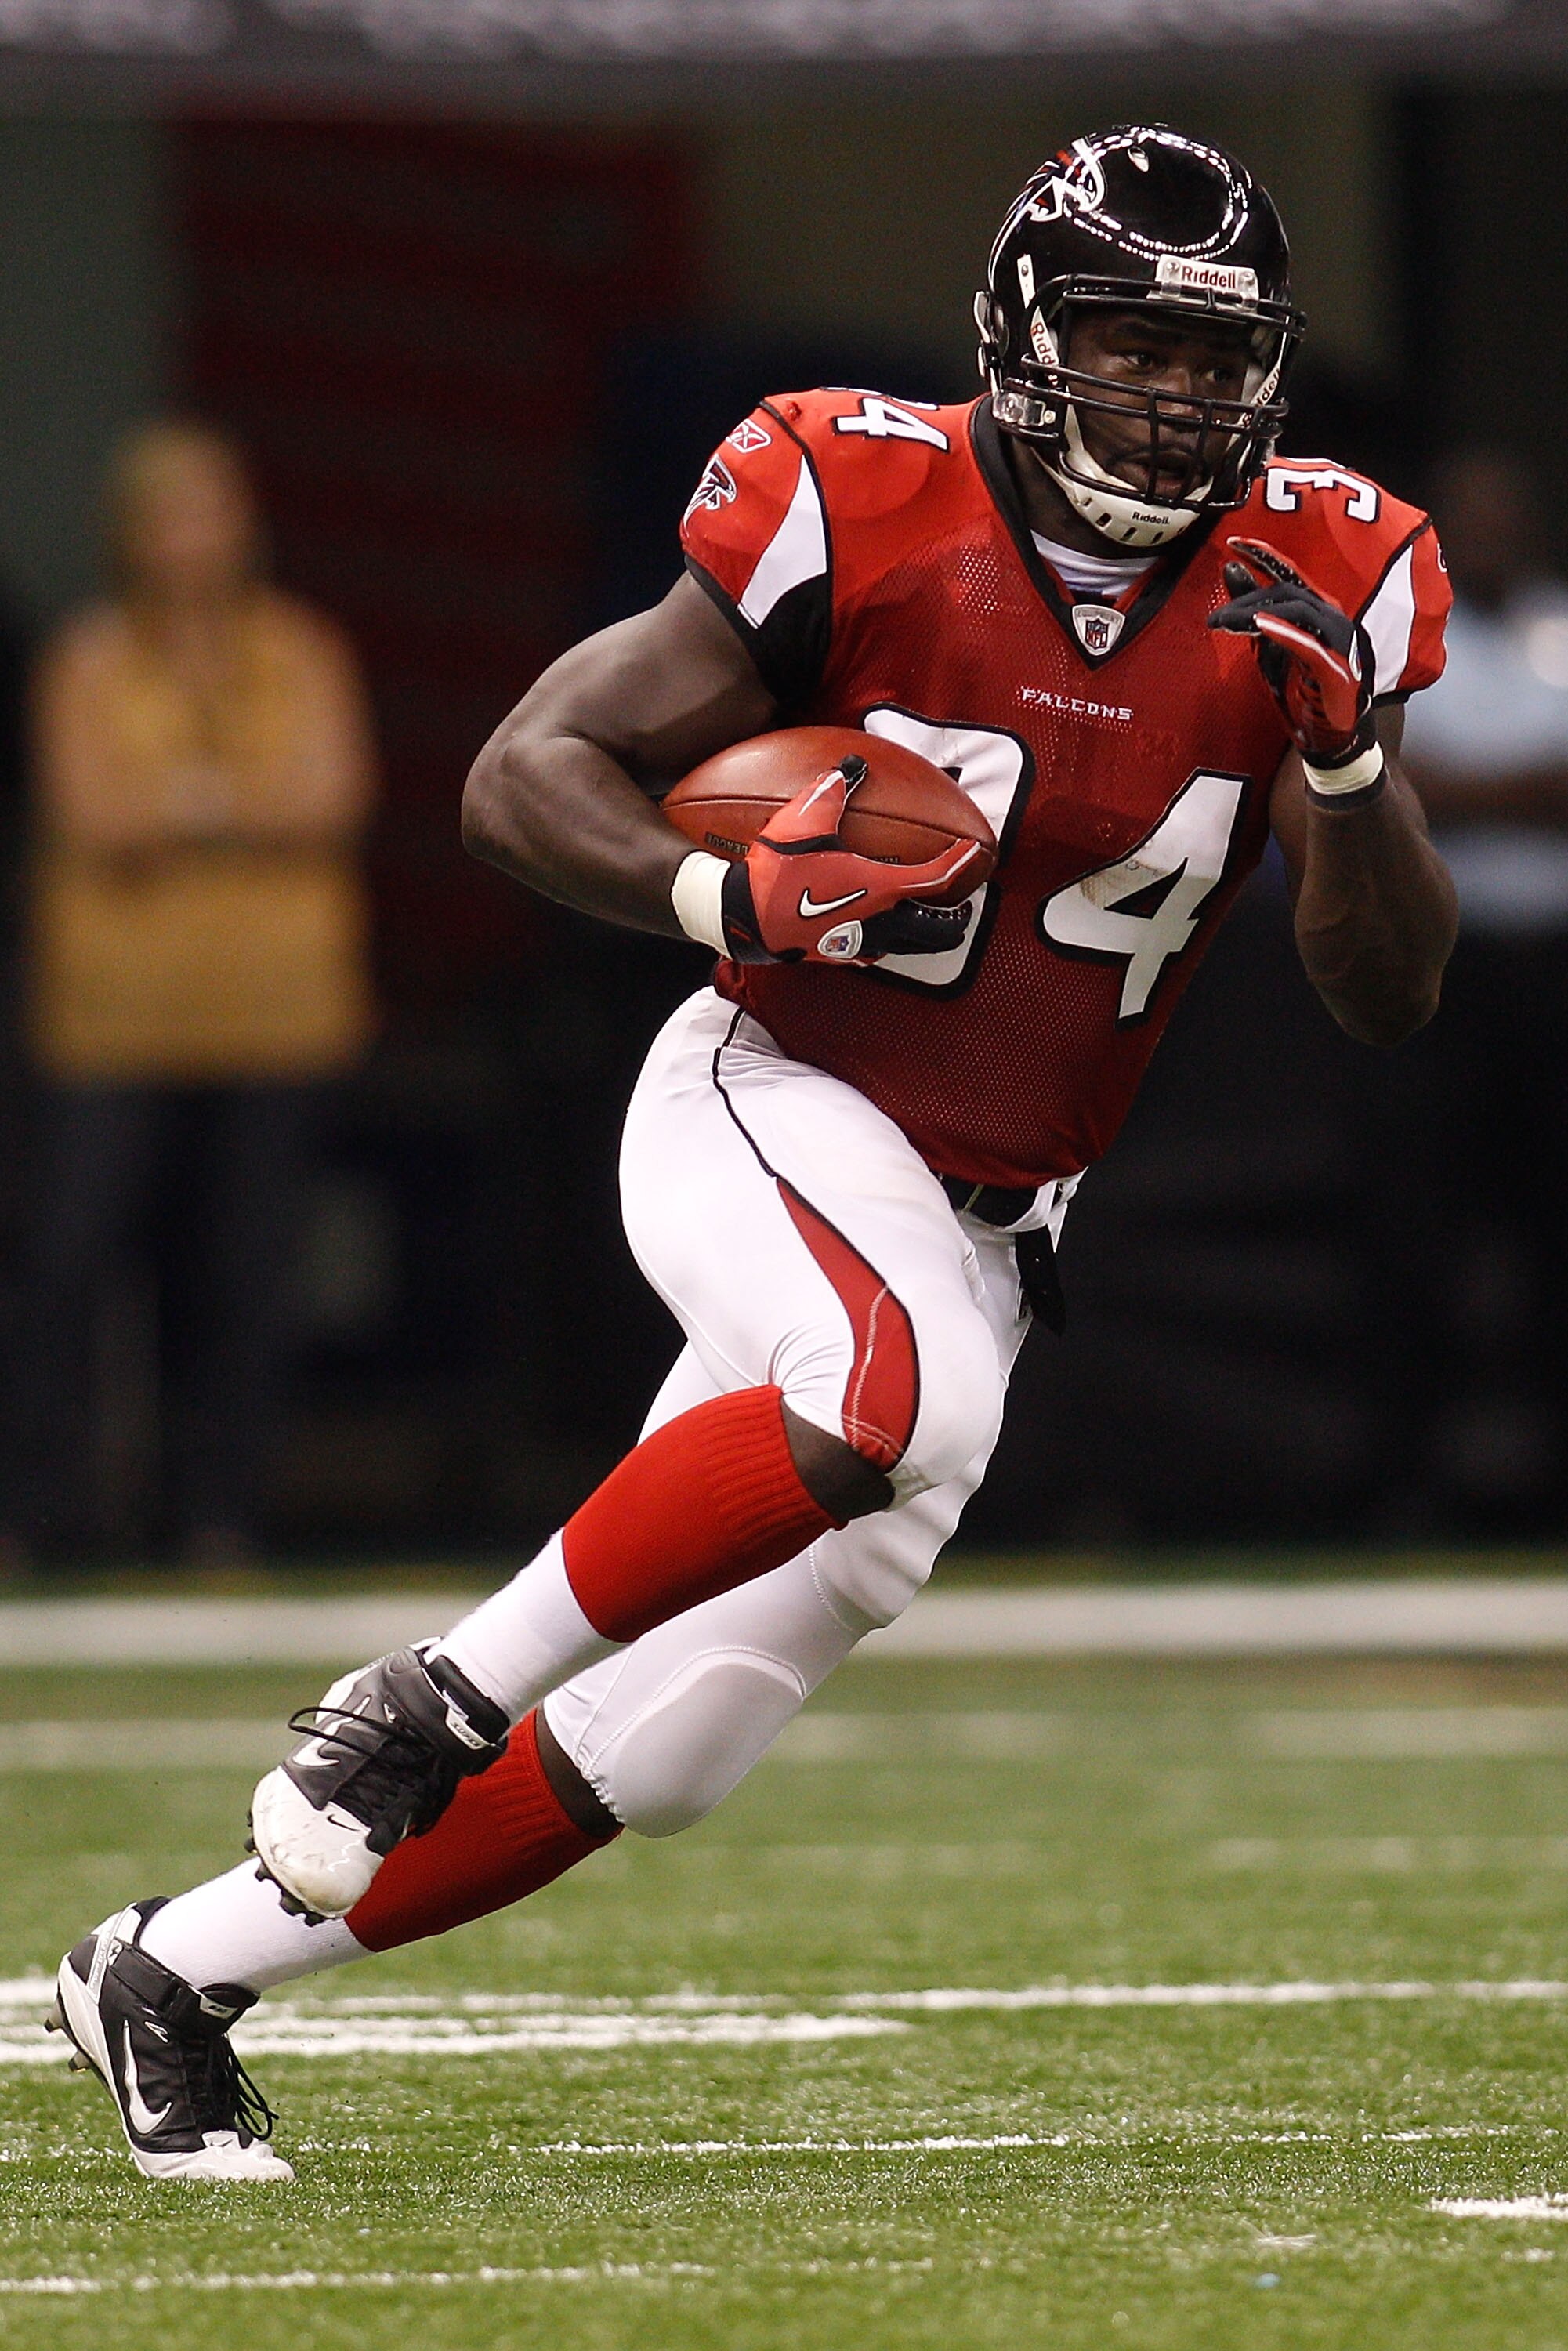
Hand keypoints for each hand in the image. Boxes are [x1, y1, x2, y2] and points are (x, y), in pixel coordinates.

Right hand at [720, 754, 981, 965]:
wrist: (742, 917)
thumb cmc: (777, 870)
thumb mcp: (805, 819)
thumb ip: (833, 788)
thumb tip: (852, 763)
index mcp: (881, 887)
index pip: (936, 878)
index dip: (960, 864)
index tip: (974, 852)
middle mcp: (879, 921)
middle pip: (936, 930)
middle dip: (955, 920)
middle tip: (964, 906)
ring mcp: (860, 943)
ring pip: (910, 946)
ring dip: (928, 936)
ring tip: (934, 923)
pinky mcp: (839, 955)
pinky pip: (879, 952)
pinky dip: (894, 942)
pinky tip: (884, 931)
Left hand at [1208, 537, 1373, 766]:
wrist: (1328, 736)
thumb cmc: (1301, 689)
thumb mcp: (1266, 646)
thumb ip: (1250, 611)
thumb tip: (1229, 569)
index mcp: (1316, 610)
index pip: (1289, 573)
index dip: (1263, 554)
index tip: (1233, 542)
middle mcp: (1331, 617)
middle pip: (1287, 592)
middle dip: (1247, 599)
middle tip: (1215, 619)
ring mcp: (1337, 642)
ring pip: (1298, 611)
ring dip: (1258, 613)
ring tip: (1227, 621)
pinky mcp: (1336, 669)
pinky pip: (1309, 644)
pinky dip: (1284, 632)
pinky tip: (1260, 626)